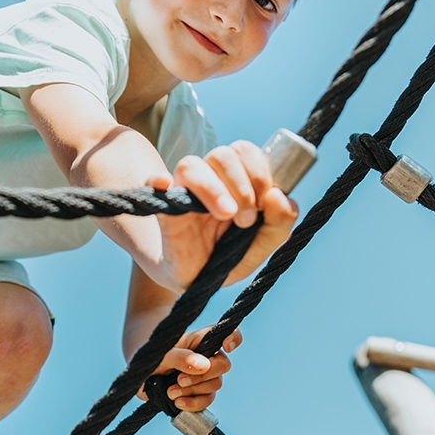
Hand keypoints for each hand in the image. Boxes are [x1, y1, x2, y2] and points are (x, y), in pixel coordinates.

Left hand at [138, 326, 242, 412]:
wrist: (139, 370)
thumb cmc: (152, 354)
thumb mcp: (162, 353)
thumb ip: (180, 357)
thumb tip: (204, 365)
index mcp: (202, 340)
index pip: (228, 333)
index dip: (233, 338)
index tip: (226, 347)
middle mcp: (208, 357)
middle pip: (223, 365)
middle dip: (203, 375)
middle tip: (179, 379)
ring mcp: (205, 377)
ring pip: (215, 385)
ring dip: (193, 391)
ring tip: (170, 391)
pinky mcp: (198, 394)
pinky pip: (206, 401)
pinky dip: (193, 404)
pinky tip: (178, 403)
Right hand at [148, 141, 297, 289]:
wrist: (197, 282)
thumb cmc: (229, 256)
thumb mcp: (264, 244)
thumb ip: (281, 222)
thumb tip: (278, 195)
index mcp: (236, 179)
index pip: (246, 152)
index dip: (259, 172)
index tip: (266, 204)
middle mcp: (209, 178)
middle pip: (223, 154)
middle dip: (242, 184)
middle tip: (247, 220)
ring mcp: (183, 192)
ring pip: (191, 165)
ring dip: (213, 188)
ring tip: (227, 214)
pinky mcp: (163, 209)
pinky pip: (153, 184)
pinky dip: (157, 180)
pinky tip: (164, 184)